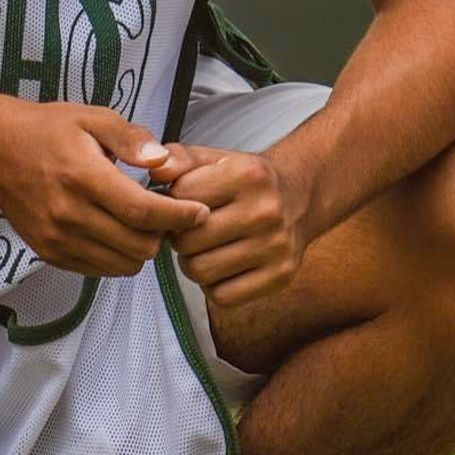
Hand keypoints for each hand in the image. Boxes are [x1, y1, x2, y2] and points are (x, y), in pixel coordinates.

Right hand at [0, 100, 210, 278]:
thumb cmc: (46, 129)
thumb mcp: (91, 117)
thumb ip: (131, 138)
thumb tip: (163, 161)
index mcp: (83, 176)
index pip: (143, 212)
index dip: (179, 216)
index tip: (200, 211)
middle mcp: (69, 214)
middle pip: (138, 246)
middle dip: (164, 233)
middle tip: (169, 213)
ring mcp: (57, 239)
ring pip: (122, 265)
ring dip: (142, 249)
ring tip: (143, 223)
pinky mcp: (49, 253)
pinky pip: (99, 270)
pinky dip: (117, 257)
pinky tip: (117, 231)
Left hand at [162, 145, 313, 307]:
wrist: (299, 199)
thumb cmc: (246, 181)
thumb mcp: (215, 158)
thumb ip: (179, 158)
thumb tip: (155, 169)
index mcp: (248, 175)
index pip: (182, 197)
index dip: (173, 203)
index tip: (183, 205)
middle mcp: (265, 211)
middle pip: (188, 240)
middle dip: (179, 237)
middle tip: (189, 232)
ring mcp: (275, 246)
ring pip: (201, 271)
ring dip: (193, 263)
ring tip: (203, 250)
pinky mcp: (280, 276)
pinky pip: (222, 296)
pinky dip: (213, 286)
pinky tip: (221, 267)